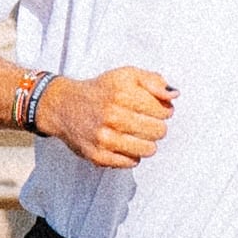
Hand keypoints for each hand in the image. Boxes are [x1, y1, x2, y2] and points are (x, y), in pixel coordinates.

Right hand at [42, 64, 175, 168]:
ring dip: (146, 143)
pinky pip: (131, 162)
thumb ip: (153, 81)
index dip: (163, 110)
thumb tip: (173, 95)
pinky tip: (122, 143)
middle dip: (156, 127)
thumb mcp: (126, 75)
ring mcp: (104, 138)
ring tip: (135, 134)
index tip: (152, 109)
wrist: (64, 107)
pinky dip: (131, 154)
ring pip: (148, 149)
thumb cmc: (100, 91)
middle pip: (159, 131)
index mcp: (122, 93)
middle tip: (143, 122)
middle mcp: (112, 116)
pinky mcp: (98, 156)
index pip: (163, 111)